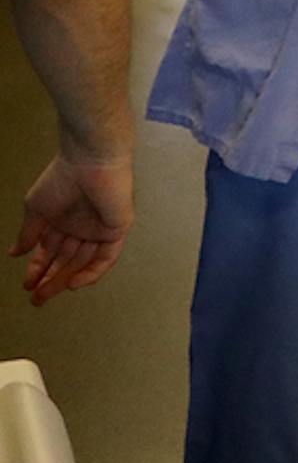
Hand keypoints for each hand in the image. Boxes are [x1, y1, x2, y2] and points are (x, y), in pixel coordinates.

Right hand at [12, 153, 131, 305]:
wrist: (89, 163)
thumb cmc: (61, 179)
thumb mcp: (36, 209)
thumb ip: (28, 234)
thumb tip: (14, 253)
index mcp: (62, 221)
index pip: (49, 251)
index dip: (38, 269)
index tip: (26, 285)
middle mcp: (81, 227)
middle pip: (66, 260)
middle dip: (50, 279)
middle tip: (36, 299)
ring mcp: (99, 229)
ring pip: (83, 262)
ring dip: (65, 279)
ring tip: (47, 294)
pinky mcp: (117, 229)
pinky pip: (107, 257)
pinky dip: (91, 272)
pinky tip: (73, 283)